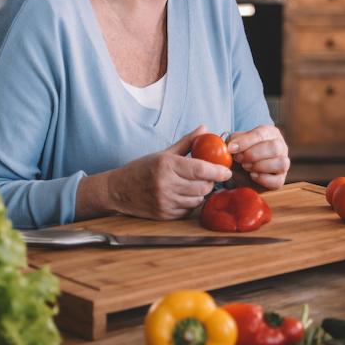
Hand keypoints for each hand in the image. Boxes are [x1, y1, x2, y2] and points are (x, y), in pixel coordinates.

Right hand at [83, 126, 233, 220]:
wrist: (118, 190)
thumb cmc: (142, 168)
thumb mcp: (164, 153)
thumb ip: (187, 142)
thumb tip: (205, 129)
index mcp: (166, 165)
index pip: (200, 169)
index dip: (218, 171)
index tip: (227, 171)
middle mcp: (166, 184)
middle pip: (203, 187)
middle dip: (210, 182)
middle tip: (208, 177)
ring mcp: (165, 201)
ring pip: (197, 200)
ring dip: (201, 193)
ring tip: (193, 185)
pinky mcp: (164, 215)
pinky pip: (188, 210)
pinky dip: (190, 203)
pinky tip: (183, 195)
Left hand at [227, 124, 289, 190]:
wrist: (242, 170)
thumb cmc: (241, 152)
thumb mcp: (236, 142)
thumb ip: (233, 141)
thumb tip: (232, 146)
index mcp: (270, 132)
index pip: (261, 134)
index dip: (245, 142)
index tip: (231, 149)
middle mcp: (281, 146)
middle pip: (274, 148)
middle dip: (253, 154)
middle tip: (239, 159)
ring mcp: (283, 163)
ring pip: (281, 163)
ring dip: (260, 166)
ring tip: (245, 166)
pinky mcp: (281, 179)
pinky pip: (278, 180)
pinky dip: (264, 179)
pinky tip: (252, 175)